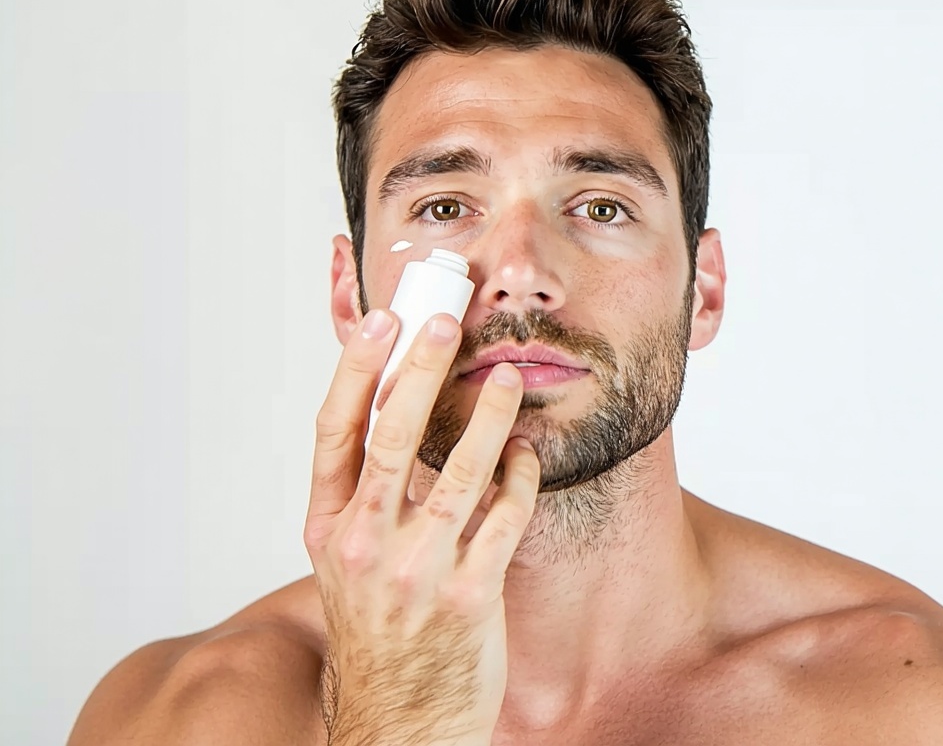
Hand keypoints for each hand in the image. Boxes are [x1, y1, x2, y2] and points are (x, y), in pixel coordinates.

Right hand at [303, 310, 540, 745]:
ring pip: (458, 472)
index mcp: (327, 526)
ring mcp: (417, 570)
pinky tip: (528, 455)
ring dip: (488, 417)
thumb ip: (366, 493)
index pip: (335, 432)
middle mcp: (365, 543)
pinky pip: (504, 517)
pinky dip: (520, 478)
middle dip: (422, 372)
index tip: (383, 323)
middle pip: (394, 437)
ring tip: (508, 379)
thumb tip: (400, 409)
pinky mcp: (469, 594)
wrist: (399, 714)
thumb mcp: (349, 558)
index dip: (357, 371)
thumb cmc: (379, 627)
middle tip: (447, 324)